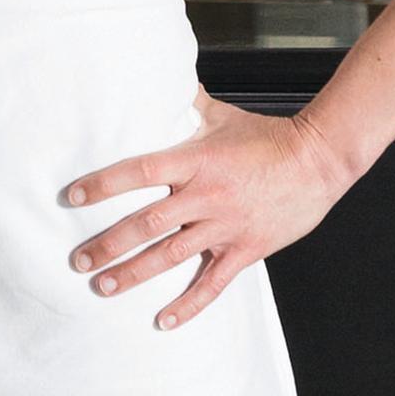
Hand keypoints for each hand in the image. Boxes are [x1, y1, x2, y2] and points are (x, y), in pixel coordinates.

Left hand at [61, 92, 349, 328]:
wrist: (320, 161)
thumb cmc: (269, 137)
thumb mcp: (222, 116)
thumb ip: (186, 103)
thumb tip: (158, 74)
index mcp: (196, 161)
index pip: (140, 171)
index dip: (105, 184)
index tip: (74, 197)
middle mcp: (206, 196)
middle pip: (148, 223)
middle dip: (109, 244)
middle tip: (78, 259)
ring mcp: (226, 226)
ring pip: (171, 256)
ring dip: (134, 274)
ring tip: (102, 287)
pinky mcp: (246, 249)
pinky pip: (213, 284)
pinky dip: (188, 305)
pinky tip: (163, 321)